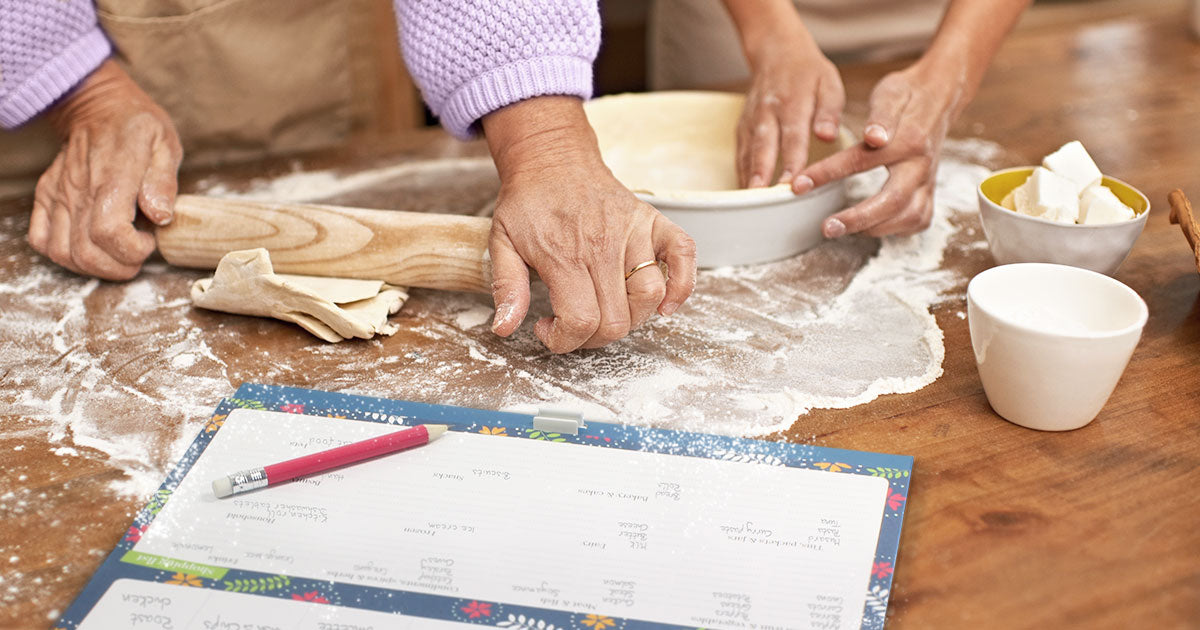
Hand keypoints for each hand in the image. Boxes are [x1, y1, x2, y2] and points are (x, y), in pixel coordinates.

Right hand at [28, 59, 181, 279]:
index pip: (110, 231)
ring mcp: (58, 194)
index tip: (150, 241)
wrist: (96, 106)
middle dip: (118, 268)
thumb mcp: (164, 145)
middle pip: (86, 251)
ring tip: (116, 254)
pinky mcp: (46, 196)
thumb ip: (163, 182)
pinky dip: (63, 255)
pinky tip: (88, 246)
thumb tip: (161, 217)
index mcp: (113, 177)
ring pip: (63, 253)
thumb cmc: (137, 126)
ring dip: (93, 267)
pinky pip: (41, 240)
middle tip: (137, 255)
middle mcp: (80, 189)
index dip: (133, 250)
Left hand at [482, 97, 696, 352]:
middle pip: (617, 320)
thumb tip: (503, 328)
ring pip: (650, 296)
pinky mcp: (653, 221)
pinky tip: (663, 305)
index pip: (581, 321)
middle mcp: (604, 244)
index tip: (549, 329)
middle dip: (593, 337)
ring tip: (607, 311)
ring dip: (632, 319)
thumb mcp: (501, 243)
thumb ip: (506, 287)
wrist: (552, 158)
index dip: (564, 341)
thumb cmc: (528, 202)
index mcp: (565, 254)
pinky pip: (684, 255)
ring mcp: (633, 231)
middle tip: (574, 323)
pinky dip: (682, 285)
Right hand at [728, 2, 844, 188]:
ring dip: (748, 177)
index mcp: (793, 102)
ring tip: (748, 203)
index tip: (792, 183)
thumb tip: (828, 135)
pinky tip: (744, 193)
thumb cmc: (809, 73)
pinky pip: (740, 152)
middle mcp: (768, 112)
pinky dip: (741, 172)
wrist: (776, 52)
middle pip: (763, 146)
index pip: (793, 136)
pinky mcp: (742, 127)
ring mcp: (751, 120)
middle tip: (761, 198)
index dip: (791, 161)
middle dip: (761, 173)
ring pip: (747, 152)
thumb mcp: (829, 83)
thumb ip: (829, 111)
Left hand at [793, 60, 964, 237]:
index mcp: (908, 140)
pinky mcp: (931, 191)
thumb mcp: (891, 94)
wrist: (939, 97)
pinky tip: (870, 227)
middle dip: (857, 219)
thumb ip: (881, 116)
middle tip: (827, 227)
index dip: (827, 174)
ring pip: (909, 218)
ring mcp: (929, 181)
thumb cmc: (907, 95)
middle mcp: (921, 165)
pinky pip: (919, 220)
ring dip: (875, 229)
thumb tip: (874, 136)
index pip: (861, 161)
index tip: (799, 185)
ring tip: (843, 229)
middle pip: (893, 201)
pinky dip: (896, 230)